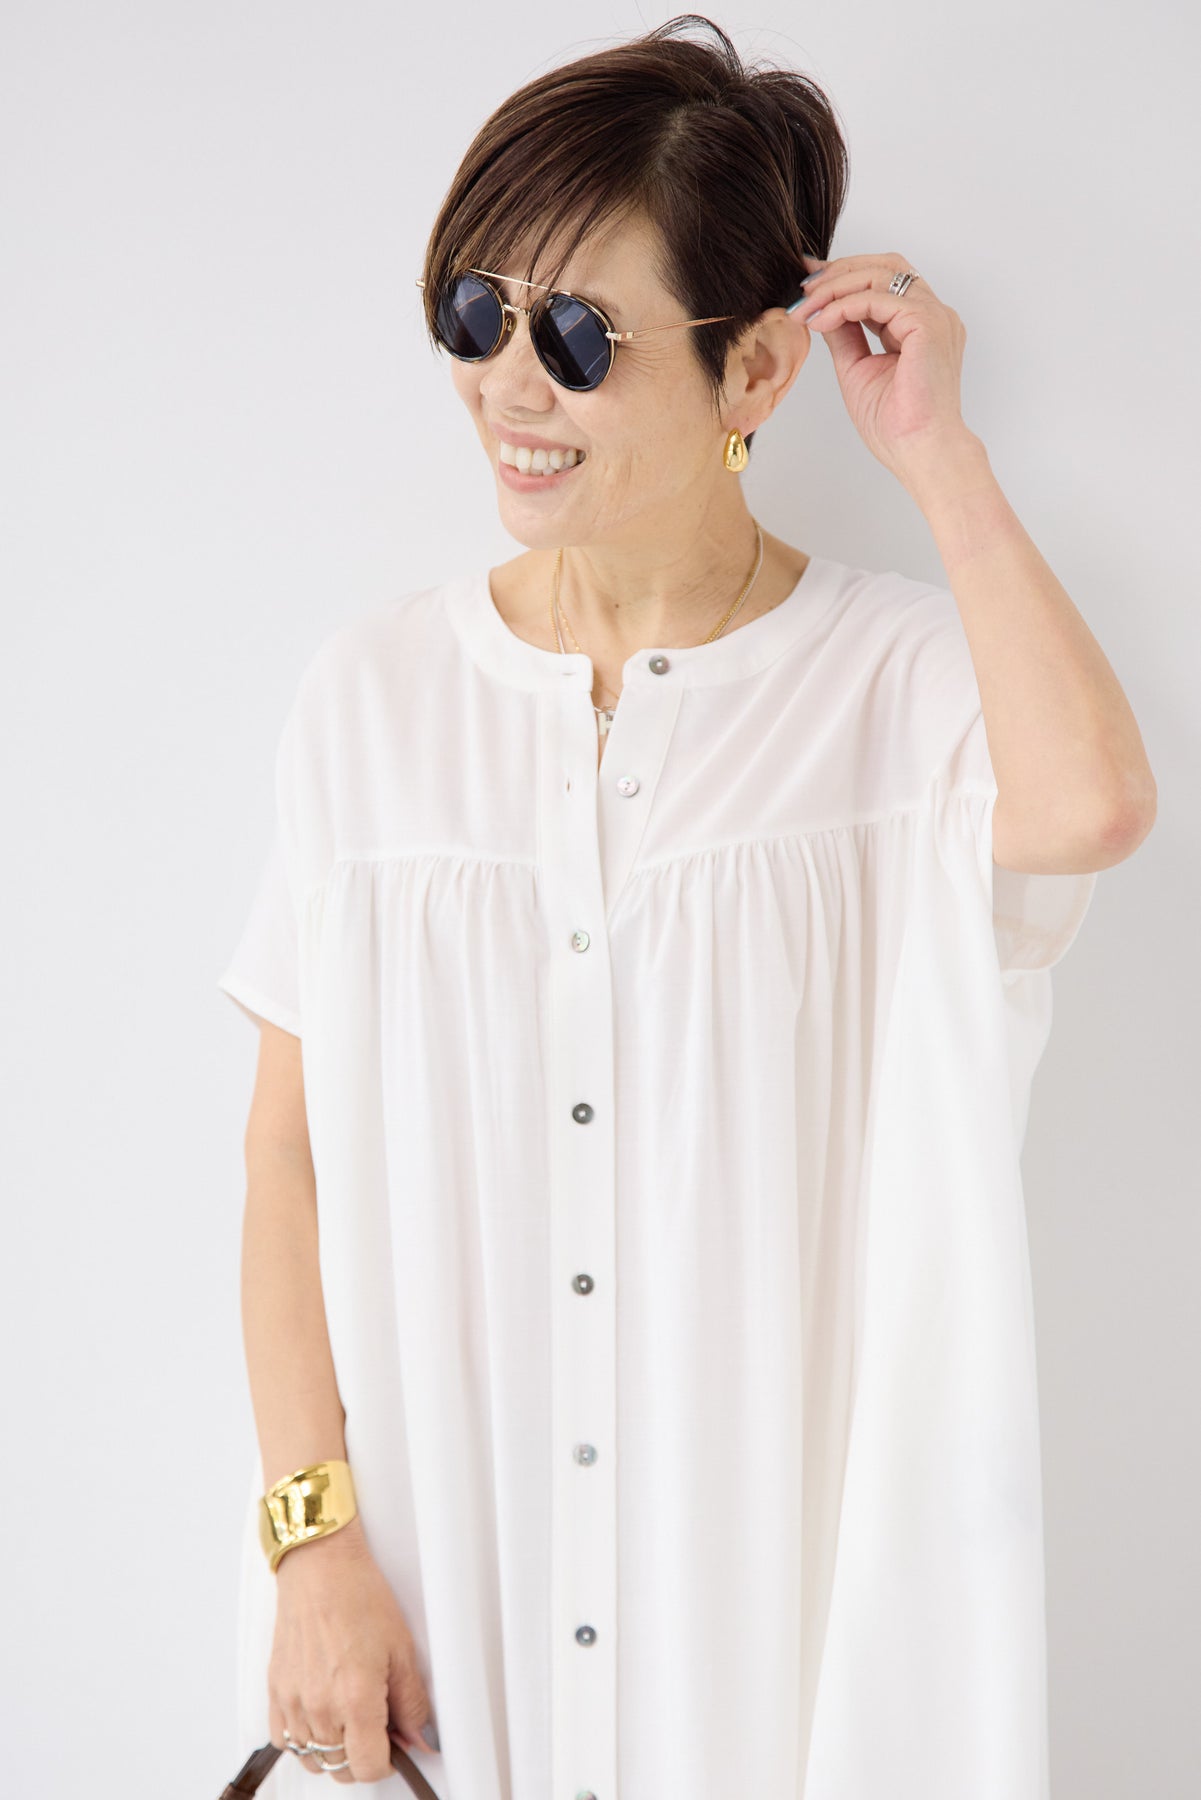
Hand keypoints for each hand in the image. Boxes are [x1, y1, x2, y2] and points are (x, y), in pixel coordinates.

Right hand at [268, 1518, 437, 1782]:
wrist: (320, 1566)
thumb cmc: (358, 1595)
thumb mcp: (401, 1648)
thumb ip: (412, 1702)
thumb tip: (420, 1736)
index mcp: (355, 1698)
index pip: (369, 1767)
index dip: (388, 1760)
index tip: (394, 1743)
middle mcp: (320, 1706)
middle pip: (341, 1768)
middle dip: (363, 1755)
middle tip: (376, 1724)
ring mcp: (293, 1702)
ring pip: (313, 1759)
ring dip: (334, 1749)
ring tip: (349, 1717)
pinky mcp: (275, 1692)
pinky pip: (284, 1740)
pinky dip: (304, 1737)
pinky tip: (321, 1714)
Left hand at [791, 250, 978, 492]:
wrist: (920, 452)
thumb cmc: (896, 427)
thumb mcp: (857, 369)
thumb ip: (844, 335)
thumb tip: (821, 311)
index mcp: (921, 327)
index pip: (883, 281)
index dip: (844, 277)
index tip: (807, 284)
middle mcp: (933, 315)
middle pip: (886, 265)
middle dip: (839, 272)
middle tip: (803, 290)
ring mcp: (935, 316)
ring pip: (881, 274)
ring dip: (836, 286)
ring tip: (805, 308)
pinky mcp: (928, 324)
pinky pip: (878, 297)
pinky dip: (844, 304)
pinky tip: (820, 321)